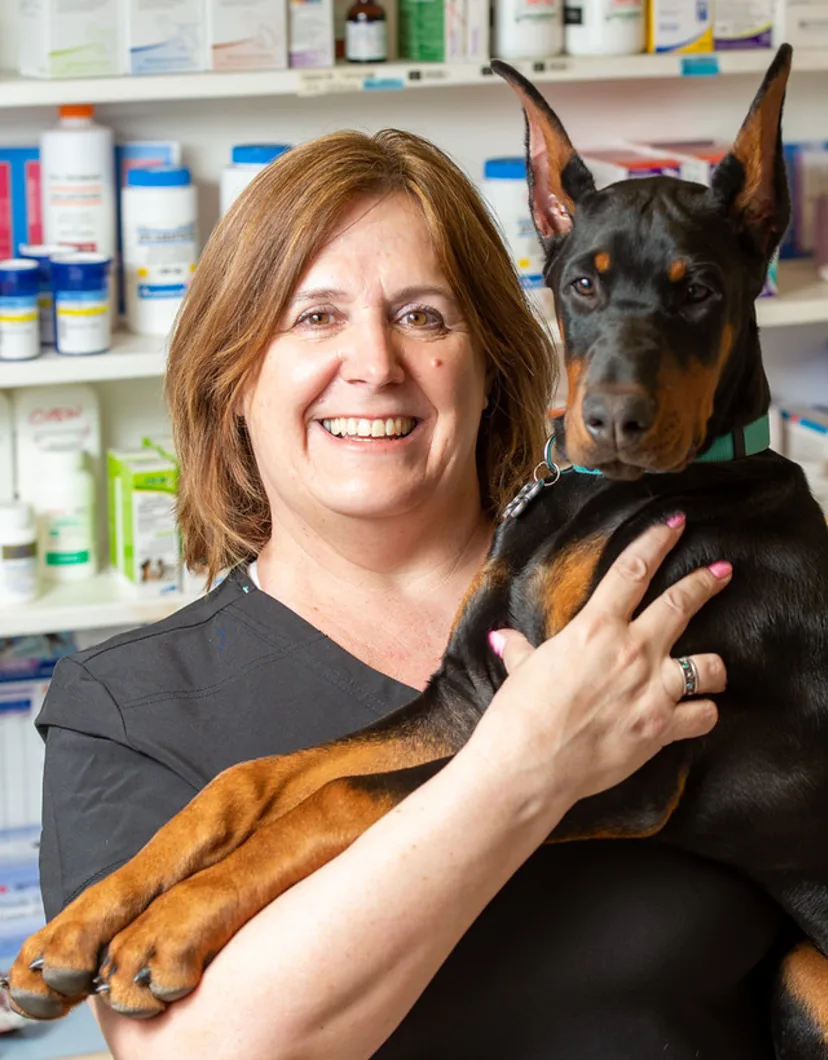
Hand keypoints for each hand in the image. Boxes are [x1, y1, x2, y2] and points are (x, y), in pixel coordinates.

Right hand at [475, 515, 726, 810]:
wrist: (530, 762)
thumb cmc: (521, 713)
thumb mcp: (522, 670)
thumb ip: (520, 650)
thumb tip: (501, 639)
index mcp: (596, 628)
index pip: (633, 571)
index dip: (656, 542)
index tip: (674, 526)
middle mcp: (632, 651)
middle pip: (680, 604)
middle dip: (704, 583)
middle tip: (721, 571)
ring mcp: (652, 689)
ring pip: (709, 664)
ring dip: (712, 665)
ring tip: (711, 667)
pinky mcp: (662, 727)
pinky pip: (704, 714)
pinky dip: (702, 713)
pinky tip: (697, 713)